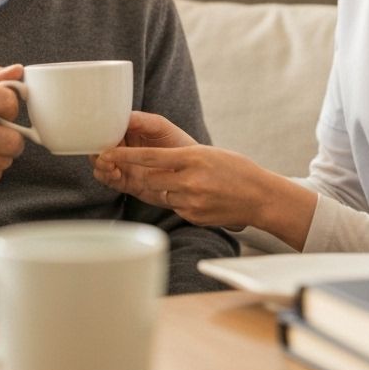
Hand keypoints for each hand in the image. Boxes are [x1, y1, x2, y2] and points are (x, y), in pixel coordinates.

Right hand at [91, 111, 194, 200]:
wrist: (193, 173)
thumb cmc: (179, 144)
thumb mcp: (161, 127)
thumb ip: (142, 121)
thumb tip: (121, 116)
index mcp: (128, 131)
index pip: (107, 128)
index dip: (101, 131)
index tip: (102, 134)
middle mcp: (123, 148)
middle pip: (99, 147)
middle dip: (96, 150)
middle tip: (103, 153)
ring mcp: (123, 165)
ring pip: (100, 164)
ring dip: (100, 164)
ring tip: (110, 165)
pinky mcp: (126, 182)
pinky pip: (108, 180)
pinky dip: (106, 176)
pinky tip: (114, 173)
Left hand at [93, 112, 266, 227]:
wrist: (260, 197)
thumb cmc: (236, 170)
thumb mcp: (208, 153)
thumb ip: (182, 157)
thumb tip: (154, 161)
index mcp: (192, 158)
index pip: (150, 157)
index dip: (126, 156)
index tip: (107, 153)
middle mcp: (189, 180)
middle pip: (149, 178)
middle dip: (144, 174)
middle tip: (142, 170)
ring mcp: (191, 201)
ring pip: (161, 194)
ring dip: (164, 188)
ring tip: (185, 183)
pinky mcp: (193, 216)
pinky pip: (175, 207)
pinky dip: (178, 201)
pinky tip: (196, 196)